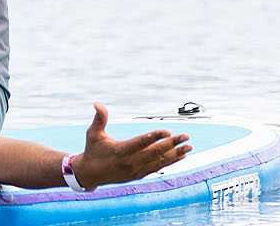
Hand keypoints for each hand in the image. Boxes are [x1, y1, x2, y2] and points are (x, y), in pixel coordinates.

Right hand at [72, 104, 190, 188]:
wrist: (91, 174)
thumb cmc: (93, 150)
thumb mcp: (93, 133)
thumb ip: (99, 119)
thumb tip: (97, 104)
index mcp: (120, 151)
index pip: (140, 143)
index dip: (154, 137)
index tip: (167, 131)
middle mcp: (130, 162)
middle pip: (155, 153)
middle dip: (172, 144)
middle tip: (185, 136)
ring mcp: (136, 170)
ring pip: (159, 162)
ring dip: (175, 154)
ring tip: (188, 147)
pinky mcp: (139, 175)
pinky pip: (158, 168)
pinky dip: (170, 162)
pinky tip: (181, 156)